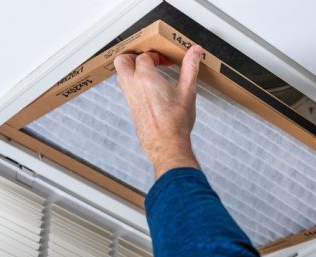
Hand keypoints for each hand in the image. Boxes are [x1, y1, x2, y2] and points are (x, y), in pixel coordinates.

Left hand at [114, 46, 202, 178]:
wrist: (167, 145)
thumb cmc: (176, 122)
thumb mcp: (187, 91)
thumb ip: (190, 67)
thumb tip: (195, 51)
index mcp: (145, 78)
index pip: (144, 56)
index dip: (156, 55)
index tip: (166, 61)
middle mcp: (133, 86)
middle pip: (122, 61)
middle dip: (132, 56)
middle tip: (148, 60)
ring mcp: (130, 99)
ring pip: (121, 76)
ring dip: (131, 70)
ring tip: (149, 73)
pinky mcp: (132, 109)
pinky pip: (127, 90)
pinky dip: (133, 84)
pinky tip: (149, 90)